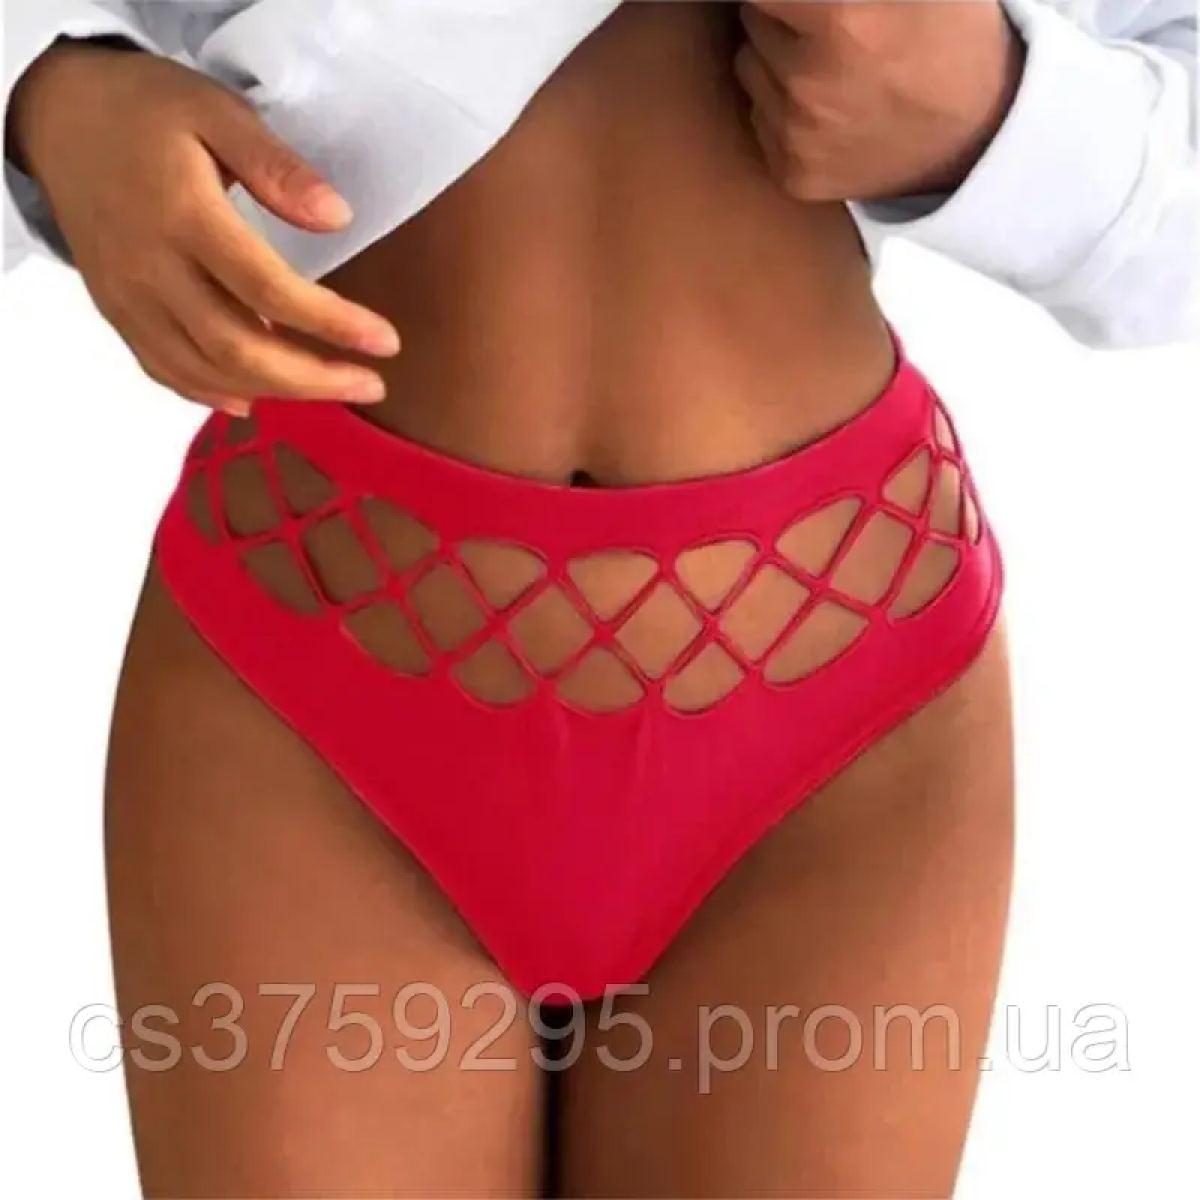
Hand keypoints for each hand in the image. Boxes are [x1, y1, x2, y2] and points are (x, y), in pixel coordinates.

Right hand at [8, 42, 400, 414]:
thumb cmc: (148, 111)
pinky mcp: (117, 312)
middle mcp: (151, 269)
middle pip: (238, 347)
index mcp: (184, 216)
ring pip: (205, 369)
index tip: (386, 341)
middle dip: (313, 378)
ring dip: (275, 392)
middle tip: (372, 385)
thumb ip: (277, 167)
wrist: (60, 120)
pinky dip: (212, 392)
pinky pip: (165, 368)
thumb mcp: (217, 112)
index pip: (269, 289)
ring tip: (334, 389)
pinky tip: (254, 400)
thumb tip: (338, 219)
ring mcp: (128, 298)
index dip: (332, 323)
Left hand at [734, 1, 1025, 202]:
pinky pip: (760, 120)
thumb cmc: (950, 40)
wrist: (976, 135)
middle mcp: (809, 82)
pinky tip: (829, 108)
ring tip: (831, 67)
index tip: (808, 4)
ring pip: (750, 70)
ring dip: (777, 62)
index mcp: (841, 19)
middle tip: (831, 29)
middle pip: (754, 24)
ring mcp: (797, 136)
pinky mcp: (793, 174)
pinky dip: (782, 110)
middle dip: (785, 19)